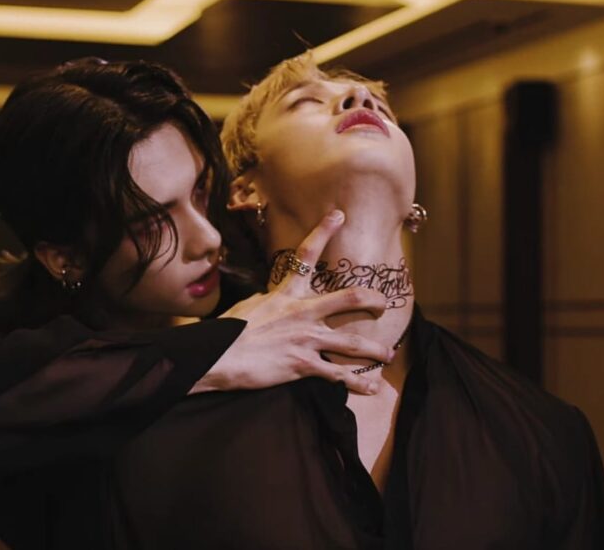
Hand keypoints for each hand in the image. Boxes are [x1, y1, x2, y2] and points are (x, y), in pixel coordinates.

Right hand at [193, 210, 391, 395]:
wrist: (217, 356)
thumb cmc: (226, 332)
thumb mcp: (248, 307)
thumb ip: (268, 301)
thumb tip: (272, 299)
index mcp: (286, 294)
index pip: (306, 254)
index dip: (324, 230)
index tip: (339, 214)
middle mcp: (302, 312)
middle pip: (350, 298)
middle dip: (373, 301)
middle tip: (383, 305)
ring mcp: (306, 339)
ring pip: (352, 343)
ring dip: (375, 349)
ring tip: (387, 354)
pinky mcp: (303, 365)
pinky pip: (337, 375)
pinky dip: (357, 384)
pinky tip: (371, 389)